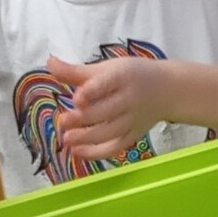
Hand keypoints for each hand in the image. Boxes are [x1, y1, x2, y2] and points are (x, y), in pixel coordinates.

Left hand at [50, 55, 169, 161]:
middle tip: (63, 121)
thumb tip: (49, 63)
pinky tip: (78, 152)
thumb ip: (76, 71)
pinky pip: (116, 146)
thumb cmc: (131, 75)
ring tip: (67, 138)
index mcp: (122, 76)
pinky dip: (97, 152)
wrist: (168, 90)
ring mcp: (133, 119)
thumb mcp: (107, 68)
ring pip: (111, 131)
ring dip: (88, 137)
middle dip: (84, 118)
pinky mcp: (134, 135)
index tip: (77, 98)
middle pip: (107, 111)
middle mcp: (130, 98)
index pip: (107, 83)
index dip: (92, 91)